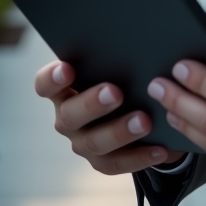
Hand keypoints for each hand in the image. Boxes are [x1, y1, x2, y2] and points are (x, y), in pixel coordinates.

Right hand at [35, 60, 185, 174]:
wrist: (138, 106)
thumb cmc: (123, 74)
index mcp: (63, 89)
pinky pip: (117, 163)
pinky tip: (160, 149)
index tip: (67, 68)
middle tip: (116, 92)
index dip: (52, 78)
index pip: (45, 84)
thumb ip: (117, 57)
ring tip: (145, 121)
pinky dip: (140, 156)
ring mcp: (82, 141)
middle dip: (92, 104)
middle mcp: (67, 117)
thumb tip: (138, 42)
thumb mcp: (117, 65)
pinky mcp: (102, 161)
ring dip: (119, 132)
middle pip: (70, 115)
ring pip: (94, 142)